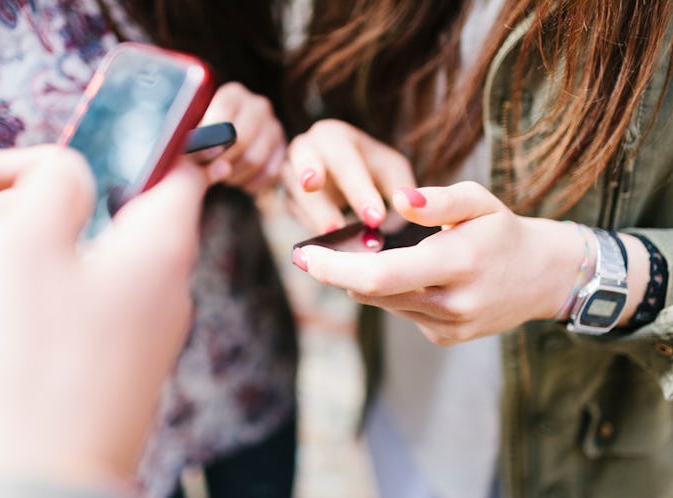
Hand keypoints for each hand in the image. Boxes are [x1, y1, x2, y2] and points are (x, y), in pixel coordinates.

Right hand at [0, 146, 205, 489]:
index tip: (94, 141)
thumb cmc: (35, 363)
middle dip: (56, 206)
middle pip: (122, 213)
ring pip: (91, 263)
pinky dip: (36, 304)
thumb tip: (72, 172)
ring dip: (34, 259)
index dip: (145, 142)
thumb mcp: (25, 243)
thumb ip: (53, 183)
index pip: (182, 167)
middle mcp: (169, 285)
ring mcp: (147, 330)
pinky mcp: (119, 365)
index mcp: (163, 244)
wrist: (46, 482)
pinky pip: (79, 310)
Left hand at [199, 82, 285, 192]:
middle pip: (241, 139)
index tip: (201, 158)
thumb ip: (196, 142)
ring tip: (221, 176)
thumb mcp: (193, 133)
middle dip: (221, 161)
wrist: (223, 147)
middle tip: (208, 171)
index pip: (224, 116)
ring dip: (234, 175)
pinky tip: (238, 180)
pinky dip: (251, 182)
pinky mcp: (283, 149)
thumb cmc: (201, 138)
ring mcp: (274, 127)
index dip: (211, 141)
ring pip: (255, 159)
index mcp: (233, 93)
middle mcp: (258, 106)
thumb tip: (209, 156)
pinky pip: (269, 173)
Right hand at [283, 119, 415, 232]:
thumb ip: (400, 188)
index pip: (345, 162)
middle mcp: (305, 149)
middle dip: (320, 198)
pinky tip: (328, 244)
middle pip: (306, 168)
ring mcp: (289, 174)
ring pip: (295, 194)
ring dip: (315, 219)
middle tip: (333, 224)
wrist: (344, 173)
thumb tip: (405, 217)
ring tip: (334, 238)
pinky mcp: (286, 199)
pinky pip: (294, 215)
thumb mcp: (391, 170)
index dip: (360, 191)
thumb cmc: (371, 168)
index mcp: (334, 136)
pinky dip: (311, 228)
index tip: (376, 219)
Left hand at [293, 181, 589, 344]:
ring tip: (376, 255)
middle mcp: (452, 302)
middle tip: (310, 256)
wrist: (545, 278)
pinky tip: (414, 277)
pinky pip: (401, 313)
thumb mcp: (479, 201)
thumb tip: (395, 201)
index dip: (334, 269)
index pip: (380, 275)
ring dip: (367, 281)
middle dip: (335, 274)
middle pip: (371, 294)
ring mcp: (449, 326)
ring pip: (382, 303)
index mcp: (458, 262)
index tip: (304, 255)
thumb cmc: (505, 231)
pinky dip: (393, 293)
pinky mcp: (446, 338)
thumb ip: (437, 200)